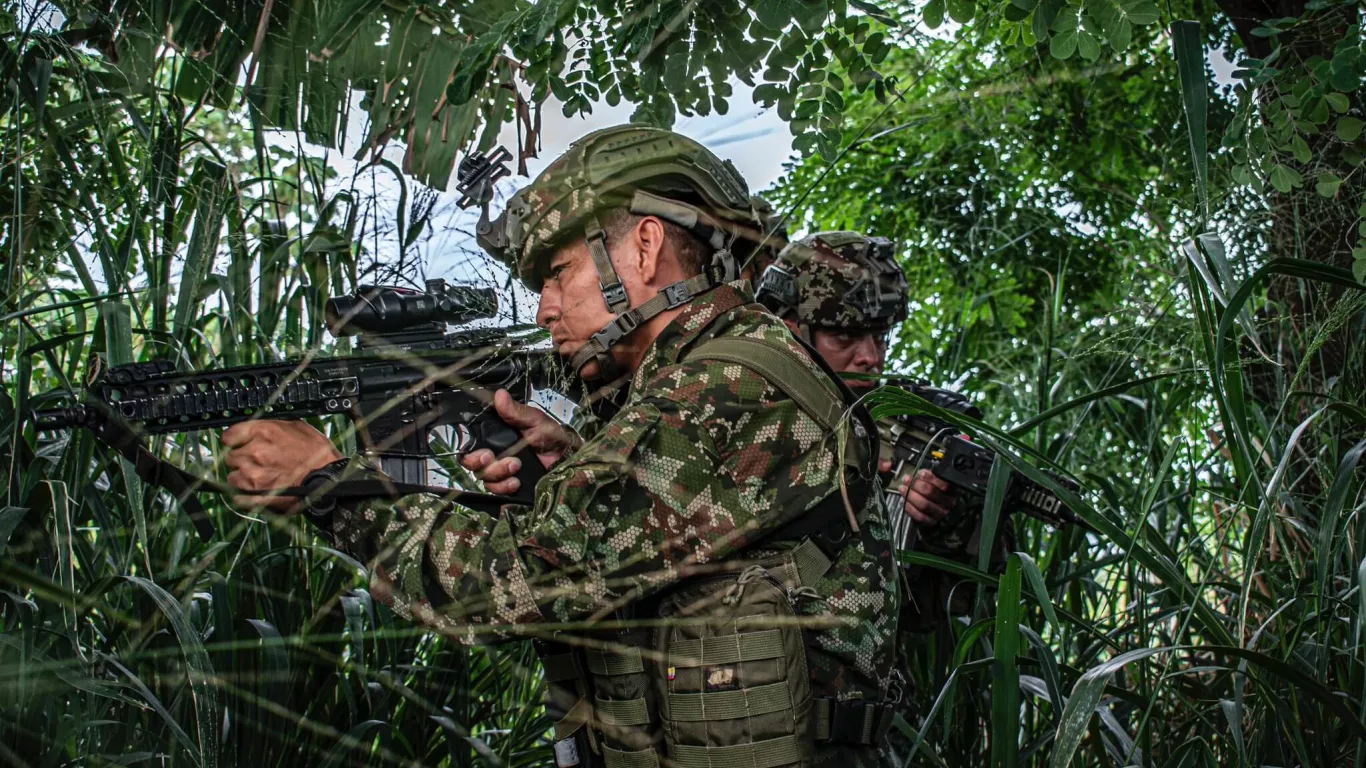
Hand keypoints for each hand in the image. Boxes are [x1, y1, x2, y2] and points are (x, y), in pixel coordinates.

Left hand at [223, 420, 341, 511]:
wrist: (330, 479)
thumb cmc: (318, 455)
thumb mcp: (297, 428)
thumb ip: (272, 428)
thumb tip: (259, 429)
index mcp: (263, 432)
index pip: (229, 436)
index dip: (236, 441)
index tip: (240, 445)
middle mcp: (254, 452)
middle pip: (230, 457)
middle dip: (242, 460)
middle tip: (258, 463)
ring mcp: (252, 476)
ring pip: (232, 477)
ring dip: (243, 478)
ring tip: (261, 478)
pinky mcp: (255, 496)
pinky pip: (238, 497)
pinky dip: (245, 496)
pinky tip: (258, 491)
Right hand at [459, 389, 573, 494]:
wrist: (567, 457)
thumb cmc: (551, 435)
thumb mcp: (534, 420)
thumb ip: (515, 412)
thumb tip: (500, 395)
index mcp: (495, 435)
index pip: (470, 443)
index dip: (469, 449)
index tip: (482, 450)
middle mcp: (494, 452)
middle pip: (471, 463)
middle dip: (479, 462)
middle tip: (491, 457)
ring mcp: (500, 470)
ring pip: (483, 477)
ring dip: (497, 473)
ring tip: (516, 466)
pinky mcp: (508, 484)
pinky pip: (495, 490)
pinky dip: (504, 487)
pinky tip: (516, 481)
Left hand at [891, 468, 956, 526]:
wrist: (943, 510)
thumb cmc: (938, 491)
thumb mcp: (938, 480)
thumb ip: (931, 476)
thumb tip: (919, 472)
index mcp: (952, 490)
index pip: (943, 483)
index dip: (929, 477)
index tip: (919, 473)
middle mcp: (948, 502)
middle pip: (930, 492)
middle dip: (915, 484)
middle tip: (907, 480)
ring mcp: (940, 513)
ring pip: (924, 504)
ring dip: (910, 495)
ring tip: (902, 489)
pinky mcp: (932, 521)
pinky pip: (919, 516)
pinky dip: (910, 507)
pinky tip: (904, 501)